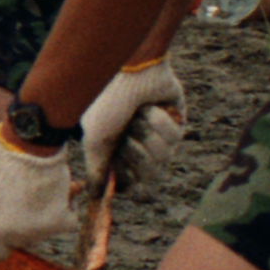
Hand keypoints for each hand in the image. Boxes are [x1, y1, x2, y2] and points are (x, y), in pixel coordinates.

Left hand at [0, 124, 80, 262]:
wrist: (29, 145)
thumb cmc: (5, 160)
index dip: (5, 243)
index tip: (13, 233)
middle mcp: (6, 234)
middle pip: (23, 241)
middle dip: (28, 226)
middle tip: (30, 200)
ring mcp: (33, 232)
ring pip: (46, 231)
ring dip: (47, 214)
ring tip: (40, 188)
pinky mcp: (58, 224)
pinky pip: (68, 221)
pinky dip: (68, 207)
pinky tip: (60, 190)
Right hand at [80, 59, 186, 192]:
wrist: (132, 71)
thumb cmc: (108, 103)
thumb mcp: (96, 141)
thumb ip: (98, 171)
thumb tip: (94, 199)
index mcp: (114, 151)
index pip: (127, 182)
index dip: (126, 177)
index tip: (120, 167)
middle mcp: (136, 145)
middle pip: (147, 174)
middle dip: (136, 152)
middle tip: (127, 132)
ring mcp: (156, 135)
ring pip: (163, 157)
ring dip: (149, 134)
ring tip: (139, 115)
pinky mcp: (175, 123)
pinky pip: (175, 138)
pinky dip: (162, 122)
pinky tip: (153, 107)